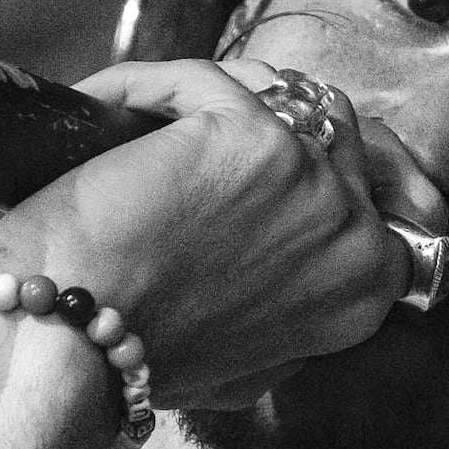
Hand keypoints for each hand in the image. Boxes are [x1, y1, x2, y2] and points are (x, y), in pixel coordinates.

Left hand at [0, 60, 419, 410]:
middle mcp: (353, 227)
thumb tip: (283, 277)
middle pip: (331, 128)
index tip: (274, 150)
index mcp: (365, 285)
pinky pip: (198, 79)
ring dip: (214, 93)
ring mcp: (308, 176)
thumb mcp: (250, 369)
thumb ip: (287, 322)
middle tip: (212, 113)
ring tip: (156, 108)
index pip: (370, 191)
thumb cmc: (142, 362)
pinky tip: (102, 101)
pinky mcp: (250, 134)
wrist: (78, 350)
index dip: (326, 160)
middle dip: (272, 114)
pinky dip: (140, 86)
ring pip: (277, 91)